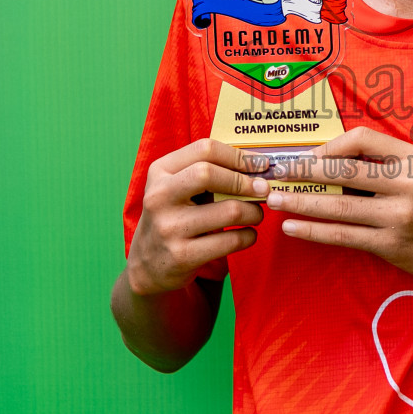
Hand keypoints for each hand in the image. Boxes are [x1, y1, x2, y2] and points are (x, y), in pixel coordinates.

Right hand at [126, 139, 268, 296]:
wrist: (149, 264)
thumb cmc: (174, 216)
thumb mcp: (177, 188)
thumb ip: (208, 172)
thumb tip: (257, 165)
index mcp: (160, 171)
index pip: (204, 149)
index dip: (238, 156)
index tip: (260, 164)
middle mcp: (159, 196)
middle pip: (209, 174)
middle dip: (245, 181)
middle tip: (263, 189)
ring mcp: (169, 227)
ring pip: (229, 211)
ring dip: (254, 212)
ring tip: (257, 214)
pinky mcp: (182, 255)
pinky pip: (230, 241)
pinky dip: (248, 236)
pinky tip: (248, 235)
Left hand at [266, 127, 412, 290]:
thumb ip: (385, 165)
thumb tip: (328, 161)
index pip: (363, 138)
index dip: (330, 145)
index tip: (307, 156)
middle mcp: (409, 184)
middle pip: (344, 170)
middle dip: (304, 171)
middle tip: (276, 173)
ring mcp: (401, 216)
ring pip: (339, 205)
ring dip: (301, 201)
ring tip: (273, 200)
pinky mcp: (393, 245)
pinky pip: (344, 235)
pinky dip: (314, 231)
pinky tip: (293, 227)